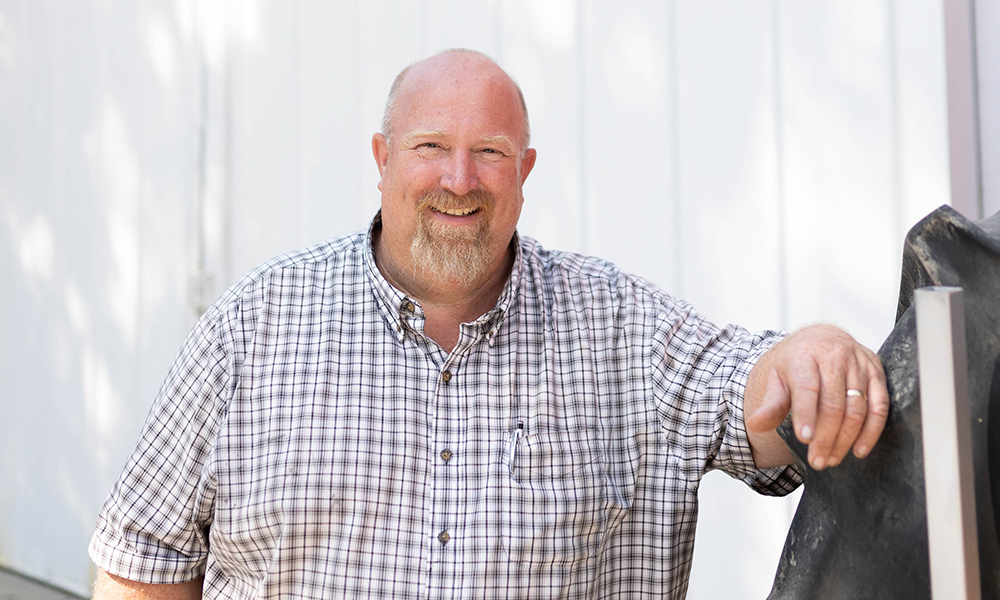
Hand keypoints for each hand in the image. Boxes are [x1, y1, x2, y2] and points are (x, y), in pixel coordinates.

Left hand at [746, 324, 888, 470]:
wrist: (823, 338)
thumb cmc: (798, 363)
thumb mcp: (778, 378)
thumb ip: (771, 403)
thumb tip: (755, 425)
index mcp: (804, 356)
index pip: (807, 388)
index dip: (806, 414)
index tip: (805, 439)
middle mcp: (834, 356)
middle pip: (833, 404)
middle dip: (825, 437)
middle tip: (817, 461)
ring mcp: (859, 363)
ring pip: (856, 408)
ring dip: (846, 439)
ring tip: (832, 458)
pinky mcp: (877, 372)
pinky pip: (880, 406)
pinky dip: (871, 431)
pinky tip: (859, 449)